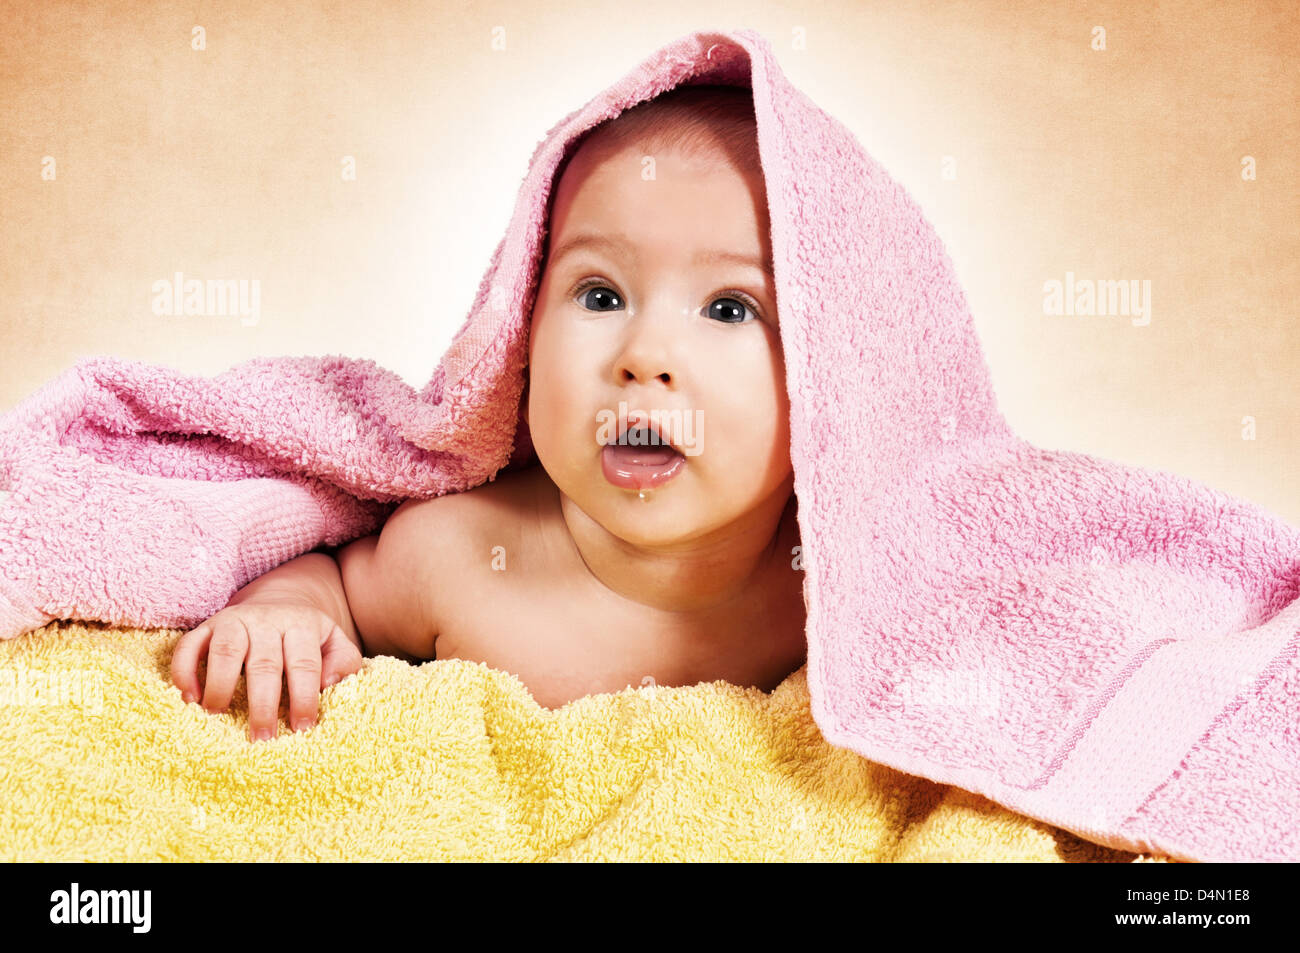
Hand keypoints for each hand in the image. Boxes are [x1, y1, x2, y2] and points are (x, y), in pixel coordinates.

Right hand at [170, 599, 362, 741]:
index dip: (303, 698)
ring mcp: (234, 620)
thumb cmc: (308, 637)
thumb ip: (343, 662)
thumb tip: (329, 683)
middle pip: (264, 663)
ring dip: (219, 686)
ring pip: (224, 651)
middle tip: (261, 738)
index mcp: (301, 625)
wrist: (279, 600)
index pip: (304, 665)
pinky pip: (189, 645)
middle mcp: (266, 620)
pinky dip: (184, 671)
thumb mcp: (334, 642)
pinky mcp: (207, 625)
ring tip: (218, 717)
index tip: (301, 728)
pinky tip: (189, 698)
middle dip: (262, 704)